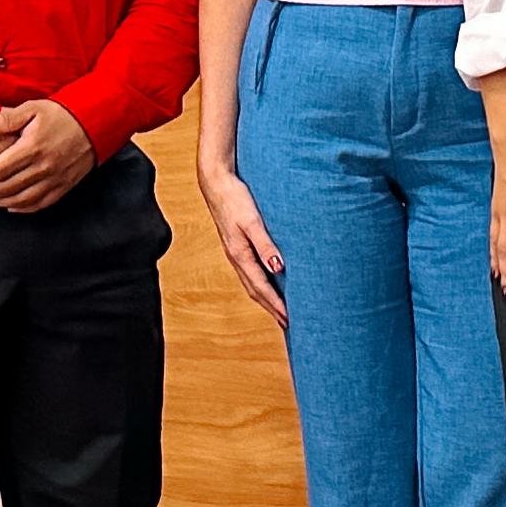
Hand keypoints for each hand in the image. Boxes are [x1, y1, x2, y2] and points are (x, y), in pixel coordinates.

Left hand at [0, 99, 94, 212]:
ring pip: (21, 200)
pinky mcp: (64, 186)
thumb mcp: (33, 109)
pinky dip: (23, 207)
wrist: (94, 124)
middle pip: (6, 188)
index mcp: (32, 147)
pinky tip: (12, 204)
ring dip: (1, 200)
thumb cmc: (63, 115)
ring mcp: (54, 179)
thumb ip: (7, 118)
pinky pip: (40, 204)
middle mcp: (43, 167)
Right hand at [199, 167, 286, 323]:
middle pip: (255, 291)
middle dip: (271, 309)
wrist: (216, 182)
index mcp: (240, 255)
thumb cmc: (235, 198)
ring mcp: (235, 252)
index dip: (276, 305)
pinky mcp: (236, 245)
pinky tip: (269, 283)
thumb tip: (278, 268)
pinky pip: (250, 272)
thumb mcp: (252, 221)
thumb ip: (265, 244)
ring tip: (280, 311)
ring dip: (265, 299)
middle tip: (288, 324)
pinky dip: (261, 284)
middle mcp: (236, 258)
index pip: (261, 287)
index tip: (289, 319)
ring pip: (252, 283)